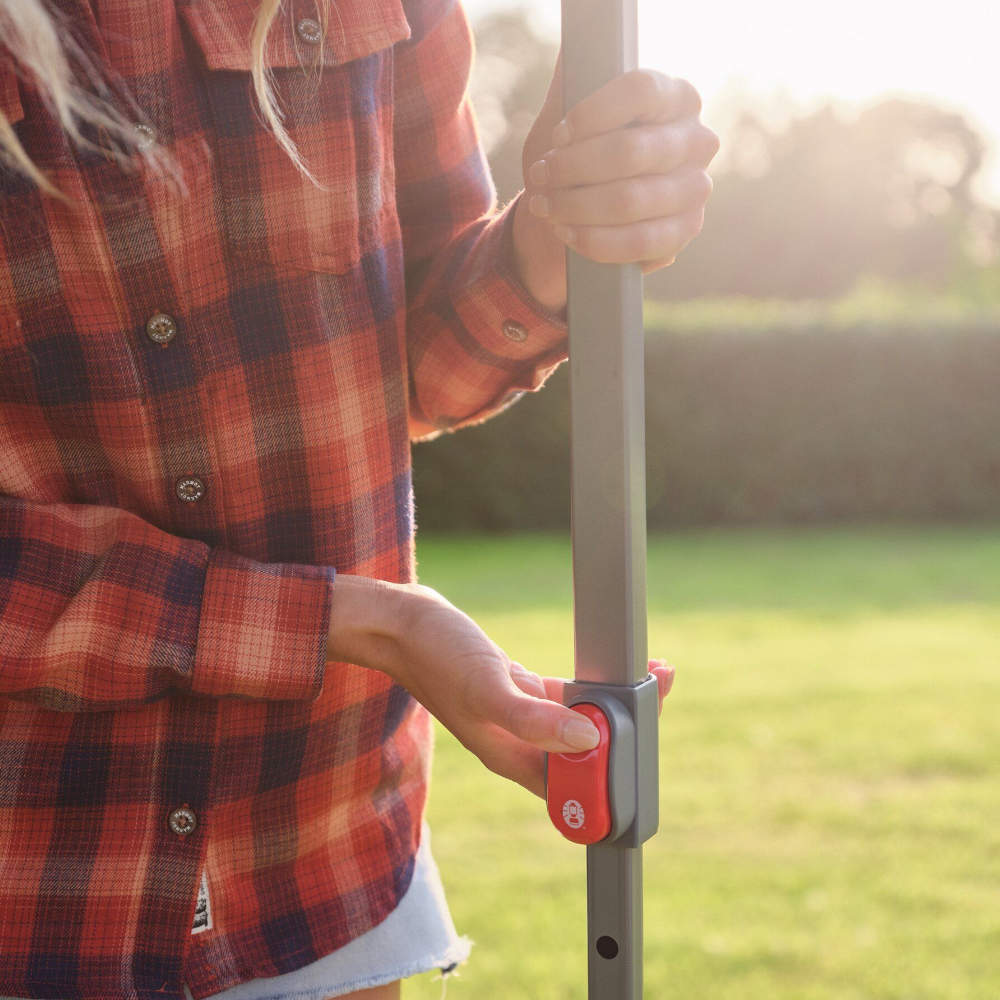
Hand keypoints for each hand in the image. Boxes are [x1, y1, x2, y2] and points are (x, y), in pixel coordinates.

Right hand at [328, 575, 674, 797]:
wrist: (400, 623)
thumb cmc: (435, 655)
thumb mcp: (485, 687)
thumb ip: (533, 718)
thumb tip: (588, 738)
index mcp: (510, 757)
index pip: (572, 789)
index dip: (608, 781)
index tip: (639, 751)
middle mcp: (517, 744)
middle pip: (583, 758)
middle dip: (625, 737)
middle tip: (658, 697)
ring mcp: (517, 717)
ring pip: (578, 725)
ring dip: (614, 709)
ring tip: (651, 679)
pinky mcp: (516, 689)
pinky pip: (563, 699)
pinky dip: (589, 690)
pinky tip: (611, 675)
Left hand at [512, 59, 719, 311]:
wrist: (585, 214)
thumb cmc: (579, 156)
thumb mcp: (568, 115)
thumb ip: (571, 80)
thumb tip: (570, 48)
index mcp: (676, 97)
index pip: (640, 91)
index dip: (592, 114)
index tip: (558, 135)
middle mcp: (697, 140)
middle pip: (630, 151)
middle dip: (572, 168)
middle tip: (540, 176)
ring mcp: (696, 188)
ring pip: (630, 200)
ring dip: (575, 206)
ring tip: (543, 205)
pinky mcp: (685, 231)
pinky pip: (637, 241)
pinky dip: (592, 239)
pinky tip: (565, 231)